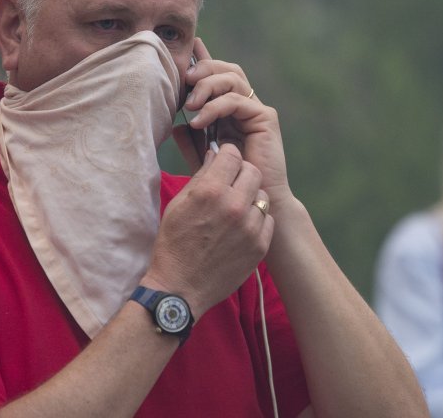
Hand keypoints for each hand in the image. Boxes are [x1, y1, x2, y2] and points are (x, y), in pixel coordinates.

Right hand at [142, 144, 273, 316]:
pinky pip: (268, 219)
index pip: (232, 154)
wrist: (180, 288)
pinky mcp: (260, 245)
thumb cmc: (174, 243)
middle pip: (252, 171)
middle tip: (231, 183)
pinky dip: (257, 219)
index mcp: (210, 192)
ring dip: (250, 197)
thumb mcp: (178, 204)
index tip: (223, 162)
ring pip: (262, 195)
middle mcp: (234, 206)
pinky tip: (242, 227)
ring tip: (235, 209)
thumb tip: (215, 155)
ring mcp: (250, 227)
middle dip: (241, 172)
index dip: (226, 155)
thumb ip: (200, 177)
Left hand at [179, 38, 292, 205]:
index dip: (203, 59)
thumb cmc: (229, 185)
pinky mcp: (265, 118)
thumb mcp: (202, 160)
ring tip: (189, 105)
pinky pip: (237, 100)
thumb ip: (191, 142)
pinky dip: (215, 106)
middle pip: (227, 69)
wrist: (252, 203)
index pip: (217, 76)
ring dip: (207, 86)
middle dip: (202, 68)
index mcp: (231, 110)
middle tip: (183, 80)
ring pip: (232, 78)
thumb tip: (174, 125)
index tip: (186, 48)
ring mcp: (257, 110)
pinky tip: (199, 120)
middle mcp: (246, 105)